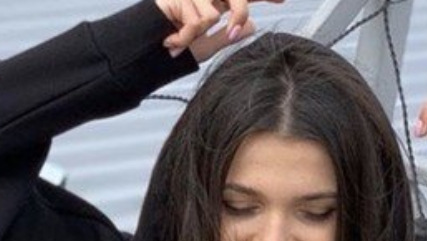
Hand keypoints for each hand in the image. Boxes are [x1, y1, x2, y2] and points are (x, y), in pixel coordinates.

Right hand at [154, 0, 285, 63]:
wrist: (143, 50)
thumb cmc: (173, 48)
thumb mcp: (205, 46)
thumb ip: (227, 36)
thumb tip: (252, 25)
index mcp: (216, 4)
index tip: (282, 0)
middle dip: (237, 14)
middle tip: (231, 32)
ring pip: (213, 15)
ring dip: (194, 35)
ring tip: (177, 43)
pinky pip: (197, 21)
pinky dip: (184, 37)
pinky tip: (170, 41)